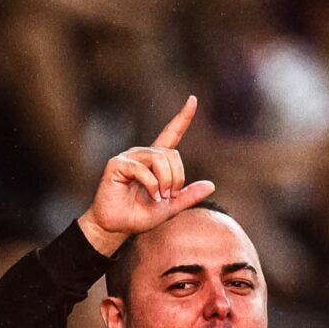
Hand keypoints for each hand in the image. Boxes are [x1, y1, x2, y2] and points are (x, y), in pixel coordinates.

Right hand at [75, 97, 213, 253]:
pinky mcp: (117, 164)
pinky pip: (142, 169)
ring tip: (158, 197)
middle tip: (169, 195)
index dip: (183, 117)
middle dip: (176, 177)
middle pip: (171, 153)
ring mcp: (129, 157)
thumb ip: (189, 195)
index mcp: (156, 160)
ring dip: (165, 181)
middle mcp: (143, 154)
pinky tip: (150, 195)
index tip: (192, 100)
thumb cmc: (140, 215)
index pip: (171, 133)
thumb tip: (212, 184)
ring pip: (159, 158)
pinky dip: (151, 184)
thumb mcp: (171, 207)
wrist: (117, 227)